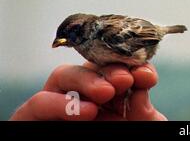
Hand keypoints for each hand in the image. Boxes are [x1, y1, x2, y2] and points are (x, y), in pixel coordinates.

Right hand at [9, 62, 166, 120]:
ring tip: (106, 92)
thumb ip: (145, 113)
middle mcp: (85, 98)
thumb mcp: (141, 130)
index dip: (132, 66)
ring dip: (86, 79)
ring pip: (63, 76)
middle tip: (126, 79)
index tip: (148, 76)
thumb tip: (141, 90)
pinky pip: (38, 103)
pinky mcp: (34, 120)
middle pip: (91, 67)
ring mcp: (60, 108)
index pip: (118, 69)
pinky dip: (58, 104)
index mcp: (112, 98)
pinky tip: (86, 112)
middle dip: (110, 69)